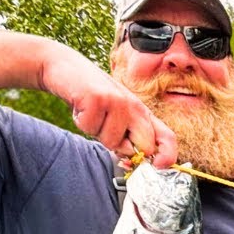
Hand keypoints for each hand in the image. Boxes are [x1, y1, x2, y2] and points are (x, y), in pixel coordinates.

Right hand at [40, 44, 178, 168]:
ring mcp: (119, 102)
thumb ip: (127, 137)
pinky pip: (90, 129)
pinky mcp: (99, 99)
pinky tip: (82, 107)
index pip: (167, 137)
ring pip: (112, 142)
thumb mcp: (115, 117)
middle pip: (144, 146)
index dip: (168, 156)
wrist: (65, 67)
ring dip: (96, 133)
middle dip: (123, 148)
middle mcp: (135, 106)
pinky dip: (82, 122)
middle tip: (106, 129)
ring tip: (92, 113)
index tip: (159, 166)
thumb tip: (133, 160)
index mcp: (142, 112)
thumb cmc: (92, 97)